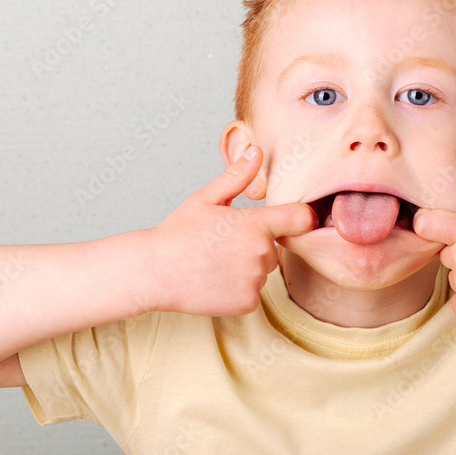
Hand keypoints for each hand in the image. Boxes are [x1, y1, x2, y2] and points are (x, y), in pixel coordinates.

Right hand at [143, 146, 316, 315]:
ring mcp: (255, 280)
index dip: (299, 218)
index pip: (301, 219)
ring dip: (247, 268)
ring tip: (215, 263)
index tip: (291, 220)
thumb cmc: (177, 232)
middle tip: (222, 245)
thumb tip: (257, 151)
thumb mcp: (205, 198)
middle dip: (256, 246)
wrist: (153, 272)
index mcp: (256, 224)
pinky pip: (253, 292)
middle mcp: (261, 253)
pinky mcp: (247, 302)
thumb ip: (236, 177)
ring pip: (263, 271)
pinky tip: (215, 281)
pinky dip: (238, 289)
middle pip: (275, 248)